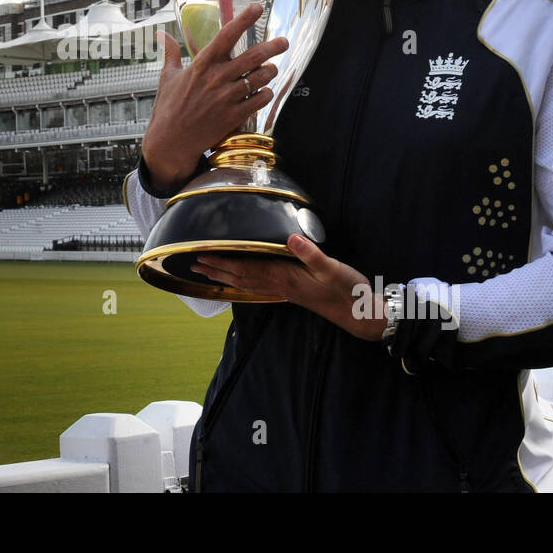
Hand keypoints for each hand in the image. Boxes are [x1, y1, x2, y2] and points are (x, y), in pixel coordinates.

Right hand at [140, 3, 287, 192]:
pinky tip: (264, 91)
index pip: (225, 36)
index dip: (243, 20)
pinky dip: (265, 94)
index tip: (257, 9)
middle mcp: (216, 79)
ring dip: (269, 72)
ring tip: (271, 70)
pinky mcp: (233, 116)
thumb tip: (162, 34)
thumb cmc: (168, 109)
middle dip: (271, 47)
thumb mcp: (167, 77)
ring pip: (259, 78)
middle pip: (252, 57)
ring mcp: (226, 98)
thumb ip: (170, 53)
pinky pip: (259, 100)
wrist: (170, 142)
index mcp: (201, 65)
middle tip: (283, 42)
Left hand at [194, 234, 385, 340]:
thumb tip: (290, 238)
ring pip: (247, 283)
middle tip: (192, 263)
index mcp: (284, 276)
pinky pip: (259, 287)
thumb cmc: (347, 290)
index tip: (201, 255)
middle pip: (240, 276)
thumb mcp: (332, 268)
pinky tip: (240, 281)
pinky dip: (243, 282)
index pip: (245, 267)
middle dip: (216, 269)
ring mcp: (284, 290)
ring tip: (207, 272)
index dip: (222, 261)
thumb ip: (311, 254)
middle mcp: (279, 285)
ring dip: (226, 276)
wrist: (360, 314)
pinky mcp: (291, 292)